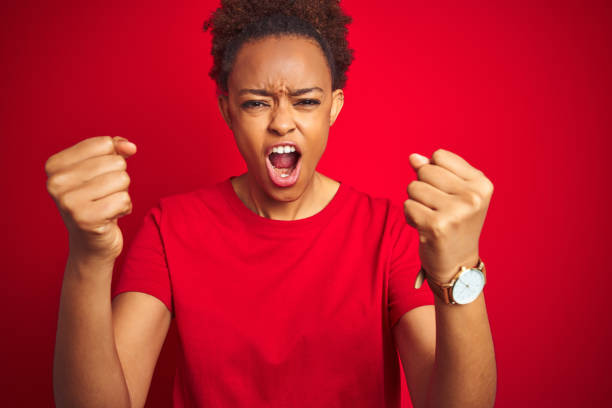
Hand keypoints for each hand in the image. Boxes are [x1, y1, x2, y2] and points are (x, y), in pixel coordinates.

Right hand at [45, 136, 136, 263]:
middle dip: (119, 179)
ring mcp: (68, 202)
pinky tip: (111, 216)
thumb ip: (115, 149)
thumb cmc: (98, 199)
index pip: (104, 144)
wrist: (92, 242)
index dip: (113, 159)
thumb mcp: (102, 169)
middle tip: (104, 195)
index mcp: (55, 165)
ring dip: (122, 193)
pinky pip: (124, 200)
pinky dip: (125, 208)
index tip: (100, 178)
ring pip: (122, 180)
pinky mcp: (85, 219)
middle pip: (115, 162)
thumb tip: (129, 146)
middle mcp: (56, 182)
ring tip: (107, 205)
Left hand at [403, 149, 492, 282]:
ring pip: (413, 187)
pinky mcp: (437, 226)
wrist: (457, 265)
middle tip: (436, 208)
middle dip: (422, 187)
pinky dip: (410, 217)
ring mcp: (456, 212)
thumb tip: (413, 157)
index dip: (433, 172)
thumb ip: (434, 171)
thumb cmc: (453, 224)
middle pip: (425, 170)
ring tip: (431, 218)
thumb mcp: (452, 193)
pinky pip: (407, 206)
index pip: (439, 156)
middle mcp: (472, 197)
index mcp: (481, 184)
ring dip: (415, 203)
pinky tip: (424, 228)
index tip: (445, 193)